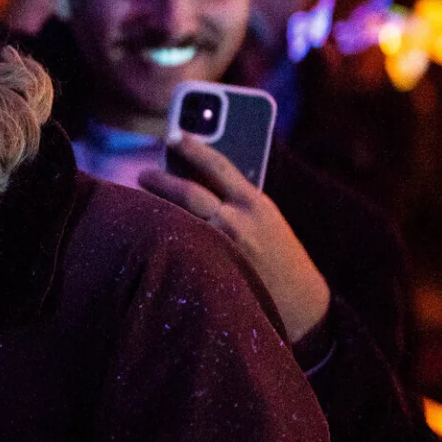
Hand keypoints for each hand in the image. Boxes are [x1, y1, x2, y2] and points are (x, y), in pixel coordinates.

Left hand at [140, 133, 330, 342]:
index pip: (218, 165)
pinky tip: (149, 230)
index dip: (193, 146)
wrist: (302, 307)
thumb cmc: (282, 258)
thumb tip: (197, 180)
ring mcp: (220, 248)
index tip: (174, 134)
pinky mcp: (209, 270)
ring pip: (177, 218)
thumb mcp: (267, 220)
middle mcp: (236, 222)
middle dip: (160, 180)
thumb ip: (237, 200)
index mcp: (256, 203)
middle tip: (142, 174)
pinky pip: (178, 245)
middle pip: (187, 191)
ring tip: (138, 201)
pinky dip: (163, 233)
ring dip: (154, 206)